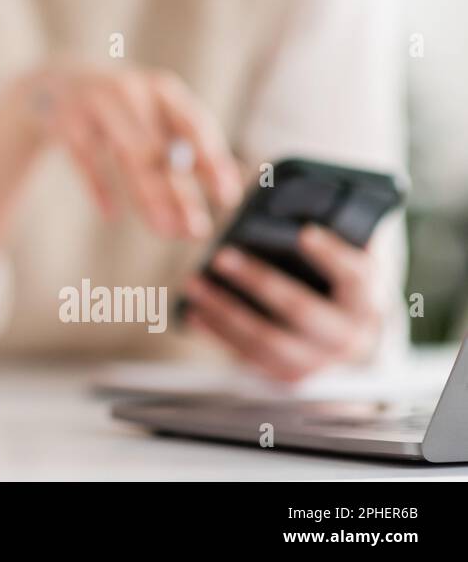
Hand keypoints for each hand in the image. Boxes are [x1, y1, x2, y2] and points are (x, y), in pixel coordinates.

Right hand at [23, 63, 241, 238]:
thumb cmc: (116, 109)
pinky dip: (99, 187)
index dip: (213, 162)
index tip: (227, 198)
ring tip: (165, 230)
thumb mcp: (150, 114)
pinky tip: (111, 214)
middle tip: (196, 231)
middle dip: (181, 193)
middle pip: (162, 148)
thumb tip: (231, 183)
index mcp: (162, 90)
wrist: (53, 83)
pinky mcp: (65, 118)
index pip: (195, 126)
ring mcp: (96, 103)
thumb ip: (182, 145)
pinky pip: (86, 159)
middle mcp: (131, 91)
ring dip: (149, 197)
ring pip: (129, 156)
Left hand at [184, 225, 385, 381]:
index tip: (304, 232)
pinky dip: (218, 332)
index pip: (358, 275)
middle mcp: (349, 335)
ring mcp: (319, 360)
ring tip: (193, 283)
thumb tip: (281, 186)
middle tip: (220, 255)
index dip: (332, 255)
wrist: (344, 330)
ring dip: (225, 310)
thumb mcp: (340, 252)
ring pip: (267, 339)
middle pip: (301, 309)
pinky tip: (193, 310)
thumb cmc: (334, 277)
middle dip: (258, 281)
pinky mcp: (290, 374)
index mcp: (368, 297)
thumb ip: (325, 224)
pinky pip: (249, 356)